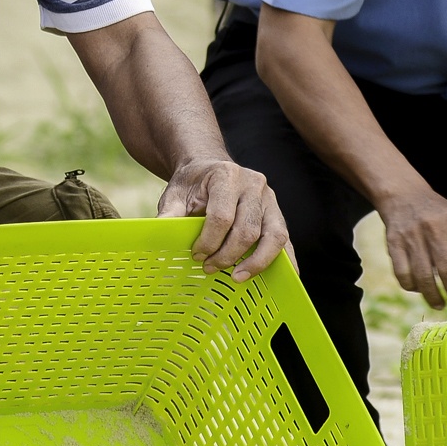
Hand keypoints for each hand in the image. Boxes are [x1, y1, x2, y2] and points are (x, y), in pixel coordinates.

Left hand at [158, 157, 288, 281]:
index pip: (222, 216)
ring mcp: (269, 198)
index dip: (209, 241)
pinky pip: (285, 238)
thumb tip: (160, 233)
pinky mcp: (277, 212)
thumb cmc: (193, 184)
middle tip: (209, 268)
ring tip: (237, 277)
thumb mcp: (176, 193)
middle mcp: (253, 184)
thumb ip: (169, 212)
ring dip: (256, 261)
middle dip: (228, 255)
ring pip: (274, 235)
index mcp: (226, 175)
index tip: (196, 255)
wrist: (210, 168)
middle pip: (248, 229)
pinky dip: (286, 259)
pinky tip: (286, 277)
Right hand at [376, 185, 446, 309]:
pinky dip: (411, 287)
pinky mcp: (393, 242)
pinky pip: (402, 273)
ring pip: (422, 275)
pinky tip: (419, 289)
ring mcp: (411, 235)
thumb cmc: (441, 216)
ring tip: (440, 304)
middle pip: (445, 269)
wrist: (404, 196)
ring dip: (432, 295)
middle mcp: (433, 227)